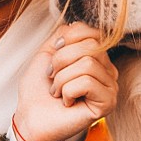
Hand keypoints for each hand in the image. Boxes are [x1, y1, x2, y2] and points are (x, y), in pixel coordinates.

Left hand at [13, 22, 117, 140]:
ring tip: (58, 92)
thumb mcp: (48, 52)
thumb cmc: (38, 89)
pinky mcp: (108, 103)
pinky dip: (68, 91)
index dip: (66, 40)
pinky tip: (67, 102)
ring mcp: (110, 87)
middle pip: (90, 46)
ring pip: (88, 64)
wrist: (30, 117)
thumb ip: (64, 35)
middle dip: (61, 61)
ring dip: (62, 79)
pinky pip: (87, 82)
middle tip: (53, 78)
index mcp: (96, 56)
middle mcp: (108, 70)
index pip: (91, 31)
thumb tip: (77, 23)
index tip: (53, 58)